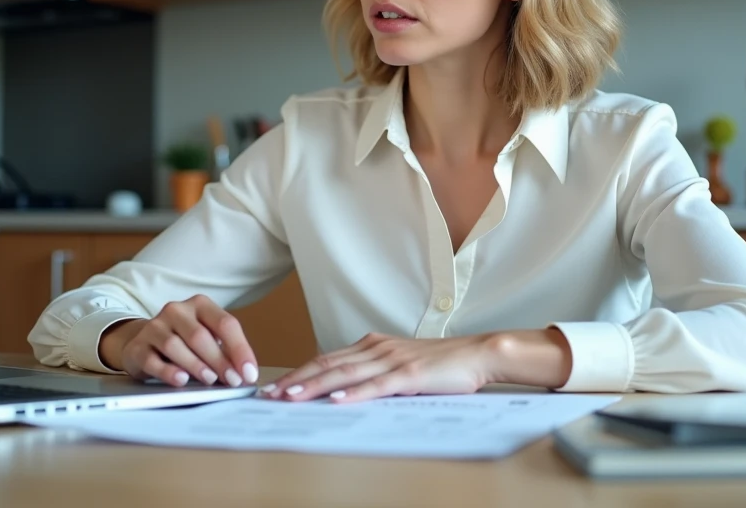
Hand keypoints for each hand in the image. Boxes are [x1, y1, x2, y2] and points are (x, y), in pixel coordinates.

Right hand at [98, 295, 258, 387]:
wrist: (144, 342)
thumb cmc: (184, 341)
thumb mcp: (207, 338)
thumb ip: (225, 350)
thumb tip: (245, 372)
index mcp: (200, 305)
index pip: (225, 323)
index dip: (240, 349)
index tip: (249, 373)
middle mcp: (177, 311)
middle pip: (200, 336)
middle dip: (220, 360)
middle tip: (232, 381)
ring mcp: (155, 327)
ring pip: (175, 346)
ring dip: (196, 365)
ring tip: (210, 380)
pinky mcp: (138, 347)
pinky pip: (152, 360)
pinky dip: (168, 371)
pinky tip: (181, 380)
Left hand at [260, 332, 504, 403]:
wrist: (476, 353)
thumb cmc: (441, 364)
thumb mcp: (401, 366)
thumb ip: (375, 374)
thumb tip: (345, 392)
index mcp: (373, 345)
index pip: (327, 359)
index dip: (299, 373)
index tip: (275, 387)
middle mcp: (377, 348)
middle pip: (328, 364)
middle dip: (296, 380)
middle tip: (269, 395)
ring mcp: (392, 359)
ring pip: (345, 374)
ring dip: (315, 386)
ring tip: (291, 397)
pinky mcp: (410, 373)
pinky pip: (377, 385)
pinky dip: (355, 392)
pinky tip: (337, 400)